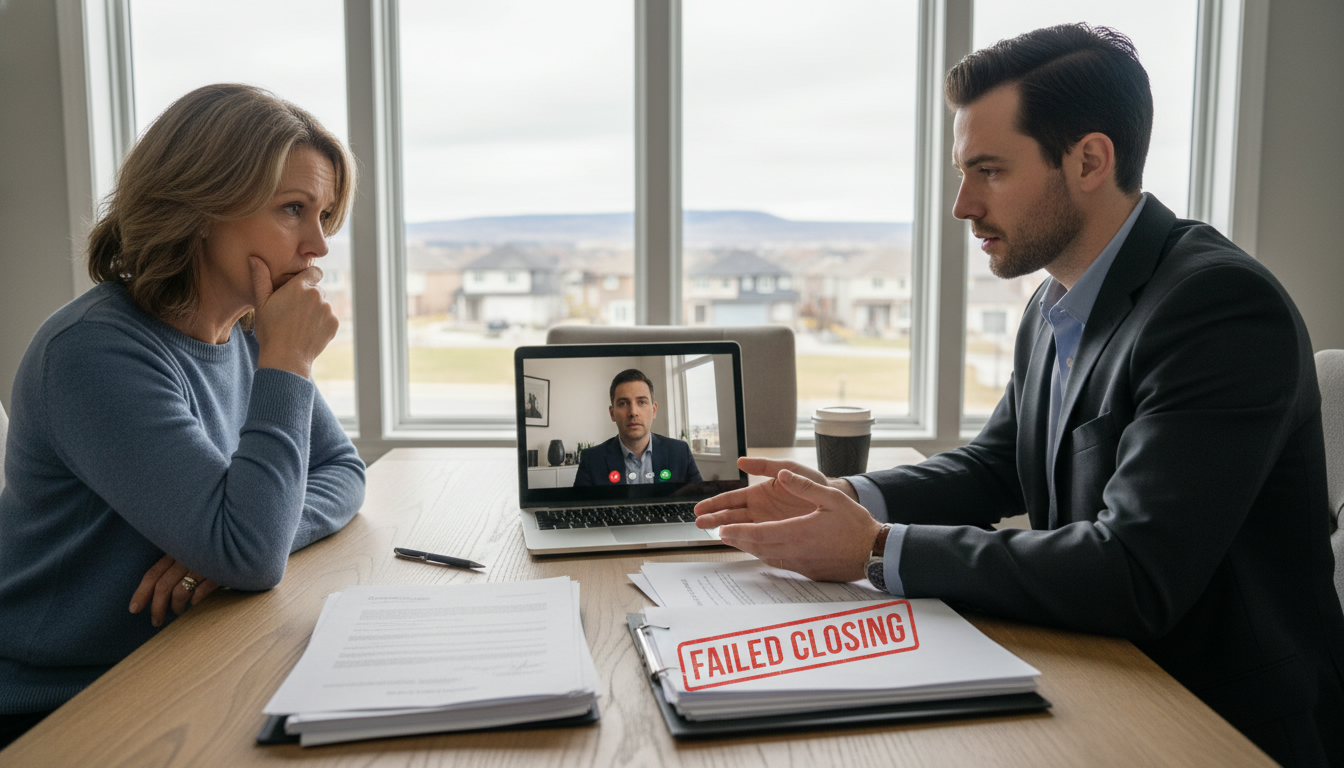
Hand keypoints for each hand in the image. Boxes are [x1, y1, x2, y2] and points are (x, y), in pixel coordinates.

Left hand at [129, 554, 219, 626]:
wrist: (248, 544)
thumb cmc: (217, 553)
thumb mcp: (193, 555)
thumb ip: (178, 568)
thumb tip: (159, 594)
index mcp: (178, 551)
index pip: (153, 573)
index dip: (141, 592)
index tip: (133, 609)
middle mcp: (188, 557)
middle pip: (163, 586)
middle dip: (156, 607)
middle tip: (156, 622)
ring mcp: (205, 564)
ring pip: (180, 591)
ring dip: (176, 607)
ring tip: (178, 613)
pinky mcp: (222, 571)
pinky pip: (202, 591)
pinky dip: (196, 600)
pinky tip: (195, 605)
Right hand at [250, 256, 337, 377]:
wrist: (285, 358)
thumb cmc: (270, 330)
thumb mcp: (261, 303)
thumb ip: (261, 278)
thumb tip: (254, 258)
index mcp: (299, 286)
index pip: (314, 271)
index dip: (308, 279)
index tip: (300, 288)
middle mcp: (317, 295)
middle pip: (317, 290)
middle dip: (308, 298)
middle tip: (293, 312)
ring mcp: (327, 309)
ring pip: (323, 305)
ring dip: (315, 311)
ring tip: (299, 325)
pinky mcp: (334, 323)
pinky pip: (329, 318)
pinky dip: (321, 324)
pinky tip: (307, 332)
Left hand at [697, 465, 880, 582]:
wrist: (874, 553)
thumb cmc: (855, 524)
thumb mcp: (832, 498)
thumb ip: (804, 487)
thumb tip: (784, 475)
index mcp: (798, 532)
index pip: (759, 533)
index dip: (738, 531)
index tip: (722, 529)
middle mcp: (795, 551)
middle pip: (758, 547)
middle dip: (737, 540)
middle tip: (720, 533)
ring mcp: (801, 564)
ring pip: (767, 557)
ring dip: (750, 548)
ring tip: (736, 540)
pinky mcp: (808, 571)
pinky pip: (781, 563)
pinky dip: (767, 555)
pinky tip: (764, 550)